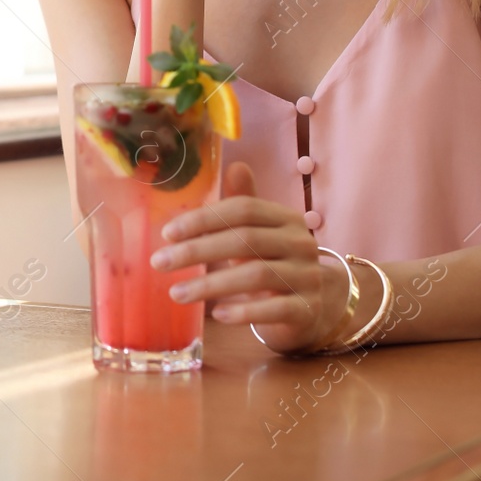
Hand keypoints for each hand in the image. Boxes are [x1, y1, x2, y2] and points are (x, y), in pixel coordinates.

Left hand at [150, 161, 344, 353]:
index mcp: (285, 219)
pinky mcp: (307, 309)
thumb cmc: (277, 262)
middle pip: (245, 241)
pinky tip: (217, 315)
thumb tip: (236, 166)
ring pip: (256, 275)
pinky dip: (244, 311)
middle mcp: (300, 243)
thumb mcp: (261, 232)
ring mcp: (307, 277)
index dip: (204, 219)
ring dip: (212, 285)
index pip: (243, 210)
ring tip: (176, 293)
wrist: (320, 305)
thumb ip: (245, 204)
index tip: (167, 233)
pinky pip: (274, 309)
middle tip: (160, 263)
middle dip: (197, 251)